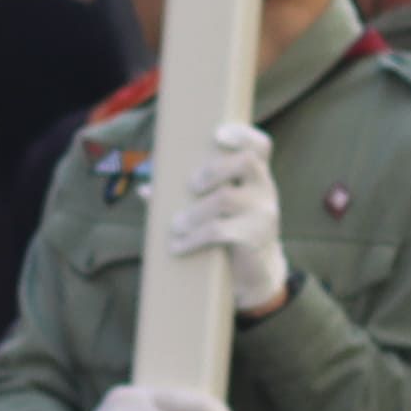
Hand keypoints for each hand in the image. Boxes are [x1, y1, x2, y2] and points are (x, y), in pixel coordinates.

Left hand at [162, 124, 289, 313]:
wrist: (255, 276)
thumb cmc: (229, 233)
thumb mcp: (215, 211)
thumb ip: (184, 196)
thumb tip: (145, 190)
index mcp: (255, 177)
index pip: (260, 146)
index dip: (242, 134)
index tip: (217, 135)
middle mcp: (265, 190)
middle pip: (245, 162)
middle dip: (212, 169)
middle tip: (191, 186)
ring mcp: (263, 214)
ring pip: (225, 198)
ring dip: (193, 212)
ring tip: (175, 226)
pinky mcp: (254, 239)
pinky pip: (219, 231)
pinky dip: (193, 238)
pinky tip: (178, 247)